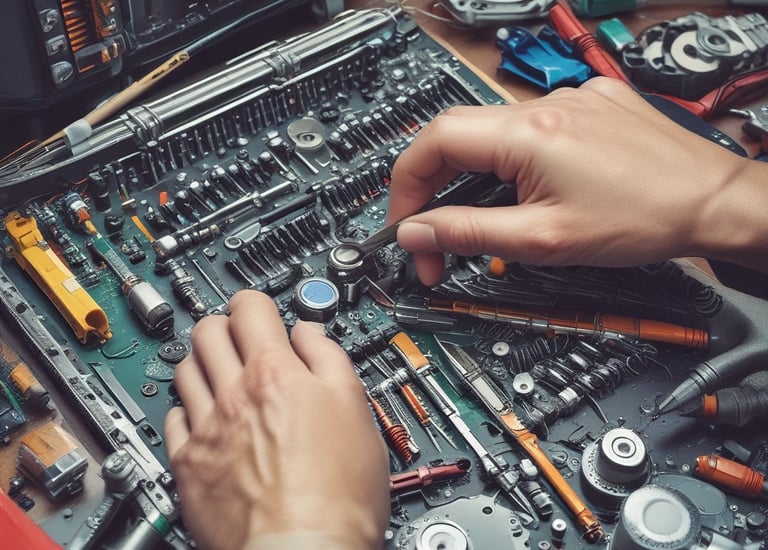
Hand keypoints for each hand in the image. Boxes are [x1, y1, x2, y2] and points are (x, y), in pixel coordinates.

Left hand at [164, 290, 389, 549]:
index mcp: (275, 373)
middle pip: (207, 332)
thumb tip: (310, 334)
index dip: (255, 304)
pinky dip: (189, 411)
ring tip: (223, 376)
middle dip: (224, 326)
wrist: (303, 549)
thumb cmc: (338, 491)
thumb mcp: (355, 408)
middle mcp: (233, 394)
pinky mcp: (189, 466)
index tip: (260, 312)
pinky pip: (174, 421)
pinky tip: (207, 419)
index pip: (249, 309)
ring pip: (185, 371)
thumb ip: (329, 358)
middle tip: (240, 340)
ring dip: (203, 364)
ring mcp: (206, 430)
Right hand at [387, 77, 766, 285]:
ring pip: (492, 134)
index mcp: (528, 134)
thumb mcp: (543, 240)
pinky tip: (530, 191)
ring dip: (474, 179)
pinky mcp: (590, 106)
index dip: (406, 186)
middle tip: (433, 235)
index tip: (405, 226)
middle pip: (457, 135)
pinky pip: (530, 129)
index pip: (433, 142)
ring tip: (484, 221)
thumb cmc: (645, 218)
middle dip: (435, 188)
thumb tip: (417, 232)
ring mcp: (570, 101)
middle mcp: (545, 105)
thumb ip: (469, 233)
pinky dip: (512, 163)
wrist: (713, 203)